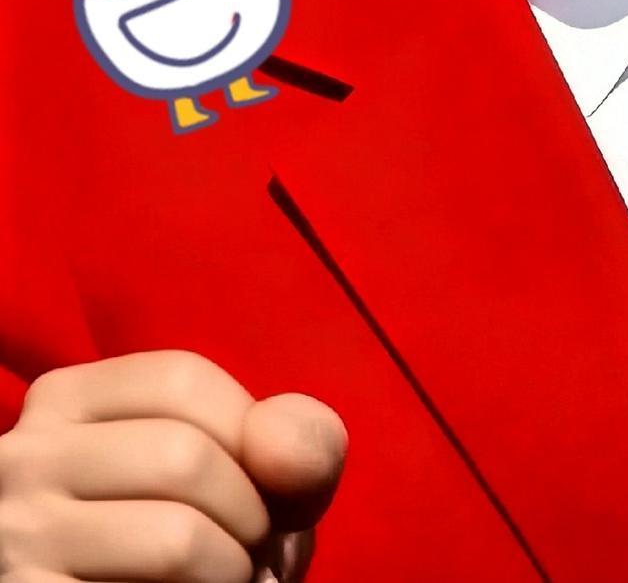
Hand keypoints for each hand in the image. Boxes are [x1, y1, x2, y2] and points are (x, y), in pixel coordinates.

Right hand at [0, 349, 346, 581]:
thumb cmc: (198, 543)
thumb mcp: (243, 474)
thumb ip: (288, 440)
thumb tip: (281, 448)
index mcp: (65, 401)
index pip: (181, 377)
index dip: (249, 431)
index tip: (259, 480)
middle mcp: (23, 460)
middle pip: (182, 455)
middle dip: (253, 512)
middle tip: (254, 552)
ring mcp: (17, 542)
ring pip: (174, 538)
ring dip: (237, 571)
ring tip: (235, 582)